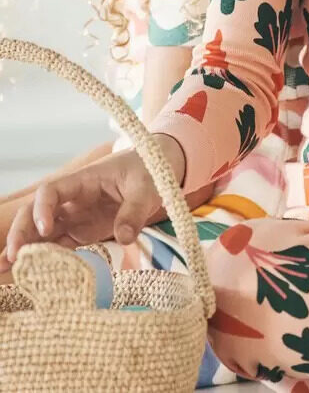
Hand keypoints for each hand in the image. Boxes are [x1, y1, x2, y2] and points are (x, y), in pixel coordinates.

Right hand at [0, 134, 185, 271]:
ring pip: (42, 232)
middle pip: (36, 212)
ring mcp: (76, 217)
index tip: (45, 229)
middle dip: (22, 232)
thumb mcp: (146, 186)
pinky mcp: (83, 233)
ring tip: (4, 270)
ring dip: (24, 249)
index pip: (51, 191)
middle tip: (13, 256)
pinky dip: (44, 259)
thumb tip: (124, 238)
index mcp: (84, 181)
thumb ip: (135, 210)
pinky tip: (30, 275)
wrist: (157, 170)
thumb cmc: (149, 170)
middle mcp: (73, 200)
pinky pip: (59, 246)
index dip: (42, 208)